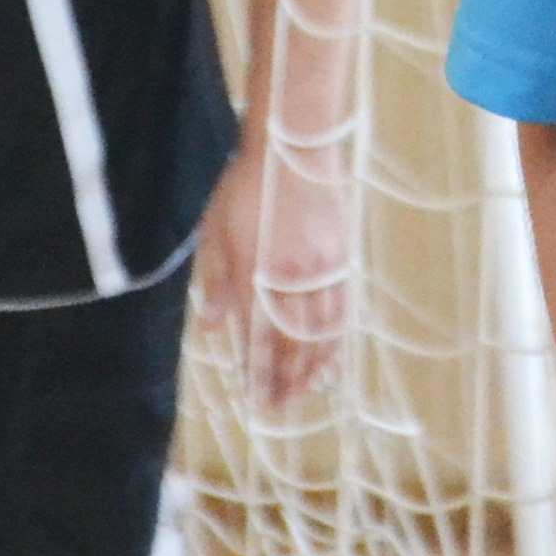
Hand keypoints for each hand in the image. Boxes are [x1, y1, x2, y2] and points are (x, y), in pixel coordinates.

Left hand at [193, 144, 349, 407]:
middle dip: (285, 381)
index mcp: (254, 273)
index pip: (256, 337)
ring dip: (312, 369)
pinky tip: (329, 359)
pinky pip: (341, 312)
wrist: (294, 147)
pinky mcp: (342, 260)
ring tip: (303, 393)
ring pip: (321, 334)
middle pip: (292, 344)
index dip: (256, 372)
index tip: (253, 398)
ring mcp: (321, 271)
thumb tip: (213, 328)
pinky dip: (335, 341)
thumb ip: (217, 282)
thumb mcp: (217, 230)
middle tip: (279, 408)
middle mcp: (290, 279)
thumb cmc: (246, 186)